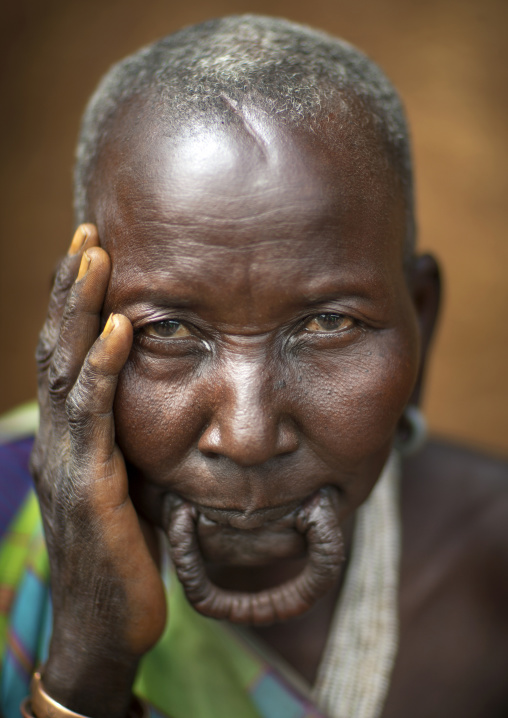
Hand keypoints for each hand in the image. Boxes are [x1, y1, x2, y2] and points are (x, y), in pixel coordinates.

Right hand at [30, 225, 166, 717]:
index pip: (68, 357)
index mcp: (74, 436)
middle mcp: (60, 439)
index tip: (95, 253)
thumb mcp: (129, 483)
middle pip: (58, 348)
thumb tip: (169, 400)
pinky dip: (103, 369)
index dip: (77, 305)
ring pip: (66, 370)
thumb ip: (133, 439)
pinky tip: (118, 331)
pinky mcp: (88, 487)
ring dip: (80, 310)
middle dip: (72, 289)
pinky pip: (94, 419)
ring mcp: (68, 460)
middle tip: (87, 232)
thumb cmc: (123, 551)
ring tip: (95, 256)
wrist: (104, 624)